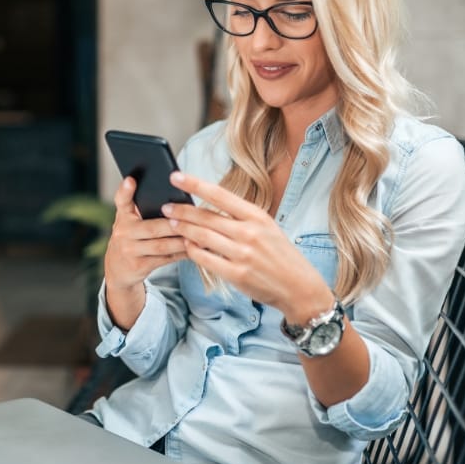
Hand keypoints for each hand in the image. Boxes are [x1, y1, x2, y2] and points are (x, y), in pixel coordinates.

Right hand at [104, 177, 187, 328]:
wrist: (117, 269)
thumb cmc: (130, 238)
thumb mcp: (129, 221)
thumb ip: (141, 208)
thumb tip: (174, 198)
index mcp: (123, 217)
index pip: (121, 200)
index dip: (125, 190)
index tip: (131, 180)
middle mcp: (123, 233)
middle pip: (153, 227)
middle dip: (175, 224)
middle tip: (194, 218)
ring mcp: (129, 251)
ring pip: (161, 245)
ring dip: (182, 240)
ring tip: (200, 235)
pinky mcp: (139, 266)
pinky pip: (165, 259)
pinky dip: (181, 254)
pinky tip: (194, 249)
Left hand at [162, 171, 332, 322]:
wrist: (299, 287)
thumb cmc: (280, 255)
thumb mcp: (267, 227)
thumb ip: (240, 217)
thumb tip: (210, 206)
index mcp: (256, 216)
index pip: (219, 194)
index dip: (194, 183)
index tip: (176, 176)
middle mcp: (249, 232)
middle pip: (205, 217)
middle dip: (181, 210)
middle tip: (165, 206)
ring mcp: (242, 254)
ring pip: (202, 237)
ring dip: (183, 229)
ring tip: (171, 224)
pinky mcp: (236, 274)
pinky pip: (205, 259)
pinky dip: (192, 251)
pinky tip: (186, 246)